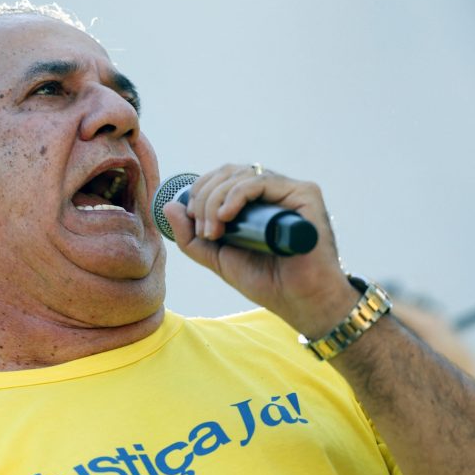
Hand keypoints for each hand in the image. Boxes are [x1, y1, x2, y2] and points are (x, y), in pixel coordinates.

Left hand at [163, 163, 357, 336]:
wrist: (300, 301)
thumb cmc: (266, 281)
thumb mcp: (218, 258)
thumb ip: (192, 237)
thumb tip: (169, 206)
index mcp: (254, 201)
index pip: (220, 178)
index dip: (199, 194)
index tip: (195, 226)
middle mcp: (272, 191)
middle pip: (226, 173)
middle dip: (204, 198)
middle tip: (203, 231)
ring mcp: (289, 190)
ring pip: (240, 175)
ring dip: (215, 199)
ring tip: (214, 232)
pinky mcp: (305, 194)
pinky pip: (261, 181)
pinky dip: (236, 195)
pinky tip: (225, 215)